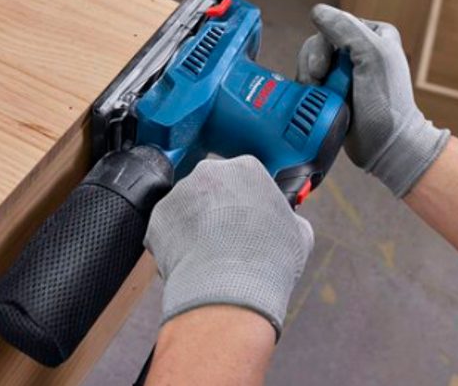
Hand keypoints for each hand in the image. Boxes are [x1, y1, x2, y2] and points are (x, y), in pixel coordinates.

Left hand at [143, 156, 313, 338]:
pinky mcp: (158, 218)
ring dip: (196, 225)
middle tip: (230, 237)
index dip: (249, 201)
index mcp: (246, 167)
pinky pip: (168, 229)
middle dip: (219, 209)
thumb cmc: (268, 261)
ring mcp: (180, 193)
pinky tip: (193, 262)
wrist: (229, 289)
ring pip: (188, 207)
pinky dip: (176, 244)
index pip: (246, 176)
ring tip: (211, 255)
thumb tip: (287, 222)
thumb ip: (289, 218)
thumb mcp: (299, 233)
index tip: (251, 218)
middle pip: (213, 187)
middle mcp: (209, 172)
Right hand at [297, 4, 449, 196]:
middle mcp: (360, 51)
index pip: (335, 24)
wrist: (386, 146)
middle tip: (320, 81)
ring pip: (310, 62)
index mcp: (375, 35)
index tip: (325, 67)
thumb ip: (345, 28)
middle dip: (314, 63)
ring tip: (323, 96)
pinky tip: (319, 101)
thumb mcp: (372, 56)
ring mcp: (345, 73)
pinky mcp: (334, 91)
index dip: (324, 44)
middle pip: (318, 43)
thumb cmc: (387, 103)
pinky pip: (309, 81)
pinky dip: (309, 91)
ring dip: (310, 79)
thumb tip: (318, 11)